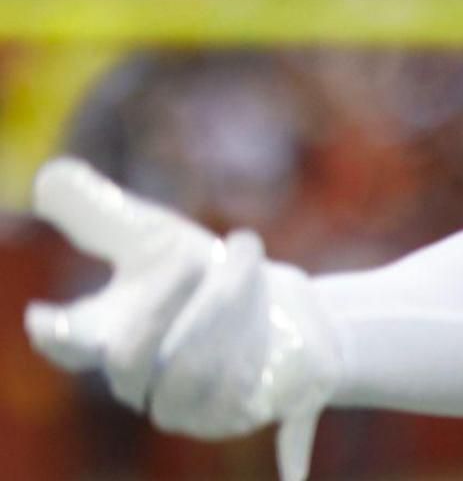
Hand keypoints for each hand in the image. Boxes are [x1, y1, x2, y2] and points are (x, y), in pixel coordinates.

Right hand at [24, 158, 340, 480]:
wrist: (283, 312)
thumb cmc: (203, 277)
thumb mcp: (156, 239)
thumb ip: (101, 215)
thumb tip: (50, 177)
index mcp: (106, 337)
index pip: (68, 347)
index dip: (58, 336)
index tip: (48, 319)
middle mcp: (139, 379)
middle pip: (128, 355)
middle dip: (161, 300)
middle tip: (190, 255)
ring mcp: (184, 406)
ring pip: (188, 374)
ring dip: (221, 305)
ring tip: (244, 250)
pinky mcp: (232, 416)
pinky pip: (234, 393)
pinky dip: (253, 336)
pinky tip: (270, 299)